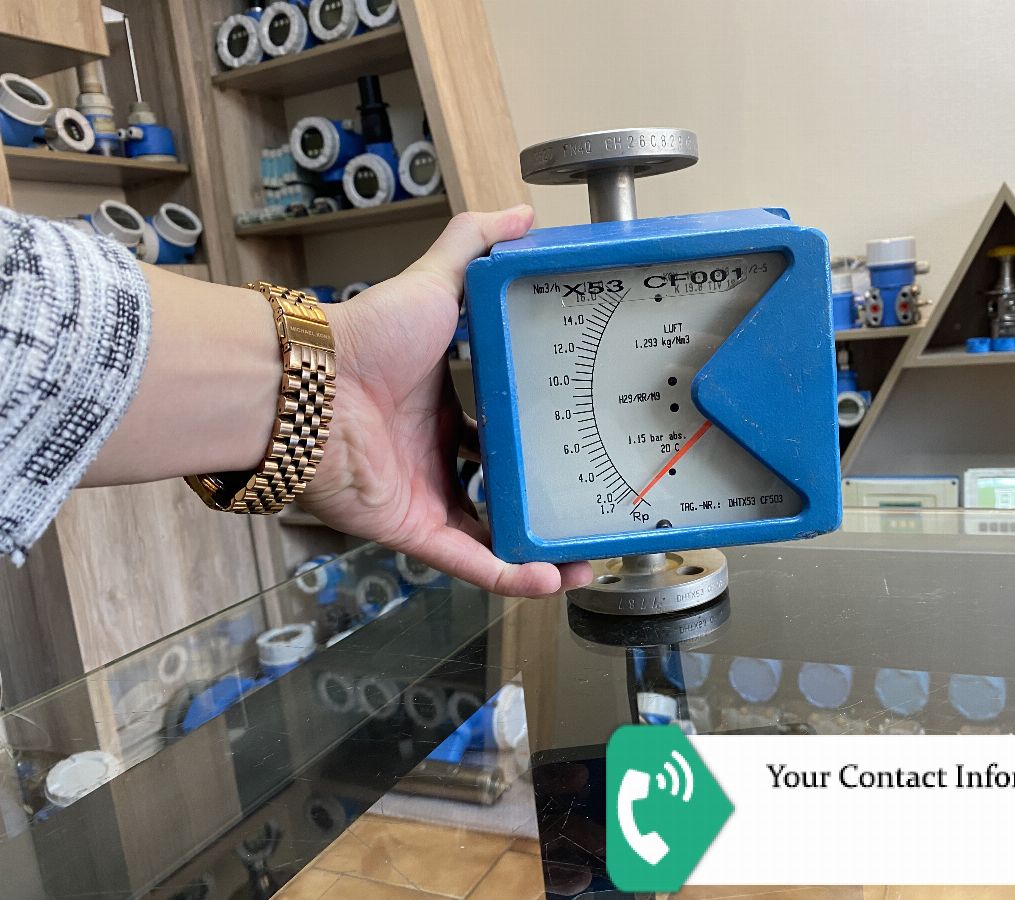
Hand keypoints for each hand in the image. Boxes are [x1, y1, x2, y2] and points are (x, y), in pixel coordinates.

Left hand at [303, 207, 593, 597]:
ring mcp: (427, 494)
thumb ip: (474, 244)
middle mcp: (438, 455)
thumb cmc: (366, 336)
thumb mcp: (435, 281)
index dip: (545, 440)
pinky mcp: (412, 527)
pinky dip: (509, 574)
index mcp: (448, 406)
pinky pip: (469, 561)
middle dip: (549, 503)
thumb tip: (523, 214)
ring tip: (586, 559)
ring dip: (539, 552)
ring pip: (494, 535)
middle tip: (596, 508)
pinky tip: (551, 579)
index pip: (505, 430)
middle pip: (504, 487)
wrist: (309, 387)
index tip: (588, 443)